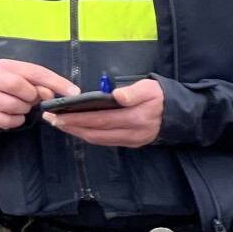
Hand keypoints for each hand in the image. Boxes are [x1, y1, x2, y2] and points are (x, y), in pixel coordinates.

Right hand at [0, 59, 77, 129]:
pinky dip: (16, 121)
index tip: (75, 92)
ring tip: (20, 106)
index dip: (56, 82)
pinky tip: (12, 115)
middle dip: (31, 96)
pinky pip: (8, 121)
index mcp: (6, 66)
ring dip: (24, 109)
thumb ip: (40, 84)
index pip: (35, 71)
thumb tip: (51, 95)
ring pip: (13, 105)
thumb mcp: (24, 80)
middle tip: (31, 99)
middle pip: (19, 86)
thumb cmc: (8, 87)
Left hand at [45, 76, 165, 147]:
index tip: (59, 114)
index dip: (78, 119)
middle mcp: (132, 133)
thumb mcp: (151, 88)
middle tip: (52, 120)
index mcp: (135, 118)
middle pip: (96, 132)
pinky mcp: (132, 143)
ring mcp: (132, 140)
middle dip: (72, 127)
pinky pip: (106, 141)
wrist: (180, 115)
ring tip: (61, 124)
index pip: (101, 120)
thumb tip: (116, 96)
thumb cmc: (162, 97)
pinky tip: (79, 129)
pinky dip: (90, 136)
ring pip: (99, 140)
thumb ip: (134, 92)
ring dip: (78, 133)